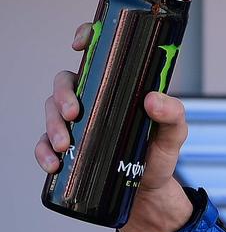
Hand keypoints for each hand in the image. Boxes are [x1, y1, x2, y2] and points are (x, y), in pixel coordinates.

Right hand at [35, 23, 192, 231]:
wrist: (149, 193)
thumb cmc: (159, 156)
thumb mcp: (174, 134)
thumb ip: (173, 115)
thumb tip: (153, 100)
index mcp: (117, 87)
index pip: (98, 54)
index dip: (86, 38)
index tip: (79, 44)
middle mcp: (93, 101)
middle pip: (66, 83)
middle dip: (63, 95)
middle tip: (74, 113)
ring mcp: (77, 125)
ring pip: (51, 111)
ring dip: (53, 125)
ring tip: (64, 144)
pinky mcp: (67, 149)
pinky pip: (44, 145)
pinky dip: (44, 152)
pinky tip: (53, 163)